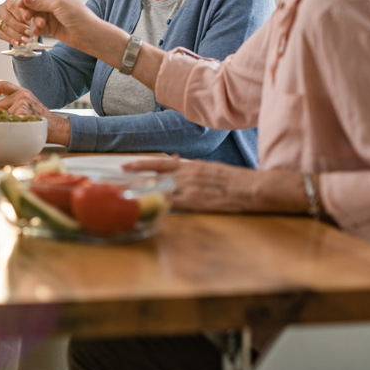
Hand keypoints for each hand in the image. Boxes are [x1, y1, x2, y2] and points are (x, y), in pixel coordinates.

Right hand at [0, 0, 30, 45]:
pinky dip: (11, 40)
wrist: (23, 21)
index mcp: (10, 0)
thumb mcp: (32, 10)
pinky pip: (2, 35)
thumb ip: (33, 14)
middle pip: (7, 18)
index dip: (21, 15)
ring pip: (5, 27)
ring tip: (25, 40)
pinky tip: (18, 43)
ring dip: (16, 35)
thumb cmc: (29, 14)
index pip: (12, 6)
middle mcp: (1, 8)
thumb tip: (37, 22)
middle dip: (19, 26)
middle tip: (29, 33)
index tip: (29, 22)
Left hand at [0, 80, 70, 145]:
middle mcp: (22, 95)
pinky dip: (11, 128)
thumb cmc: (41, 119)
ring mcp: (22, 103)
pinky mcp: (23, 112)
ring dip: (6, 123)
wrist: (57, 127)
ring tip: (19, 125)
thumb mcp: (29, 104)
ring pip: (1, 114)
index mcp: (22, 91)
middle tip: (8, 122)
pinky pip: (7, 122)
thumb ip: (14, 101)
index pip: (0, 84)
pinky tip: (22, 129)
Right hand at [19, 0, 108, 53]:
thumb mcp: (58, 4)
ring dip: (36, 21)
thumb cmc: (78, 15)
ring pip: (38, 17)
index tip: (21, 5)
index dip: (30, 0)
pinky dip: (38, 29)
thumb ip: (40, 3)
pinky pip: (41, 27)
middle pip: (37, 6)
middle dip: (31, 11)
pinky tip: (37, 32)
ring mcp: (55, 16)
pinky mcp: (53, 28)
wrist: (88, 35)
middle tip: (26, 17)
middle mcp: (57, 3)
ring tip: (40, 25)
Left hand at [121, 156, 259, 212]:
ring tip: (125, 197)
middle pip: (154, 177)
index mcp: (190, 166)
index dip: (140, 164)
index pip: (159, 163)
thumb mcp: (210, 168)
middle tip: (117, 186)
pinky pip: (173, 203)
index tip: (124, 166)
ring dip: (142, 194)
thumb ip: (191, 167)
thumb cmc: (233, 180)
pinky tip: (148, 207)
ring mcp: (191, 188)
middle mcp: (187, 174)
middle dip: (135, 182)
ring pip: (159, 189)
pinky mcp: (196, 202)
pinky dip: (160, 205)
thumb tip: (176, 161)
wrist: (252, 187)